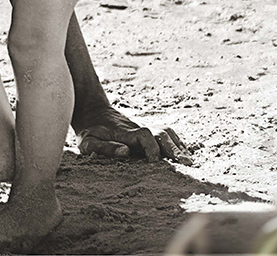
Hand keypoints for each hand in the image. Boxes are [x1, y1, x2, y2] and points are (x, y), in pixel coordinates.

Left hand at [76, 105, 192, 164]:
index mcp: (124, 132)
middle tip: (185, 165)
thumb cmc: (89, 130)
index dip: (152, 148)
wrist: (91, 110)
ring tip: (189, 163)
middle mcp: (137, 128)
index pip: (144, 135)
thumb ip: (103, 147)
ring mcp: (143, 127)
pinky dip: (176, 143)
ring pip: (166, 132)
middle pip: (161, 132)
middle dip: (174, 148)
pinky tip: (183, 155)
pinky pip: (166, 133)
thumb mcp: (87, 141)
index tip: (155, 162)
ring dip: (178, 146)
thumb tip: (126, 153)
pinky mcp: (146, 130)